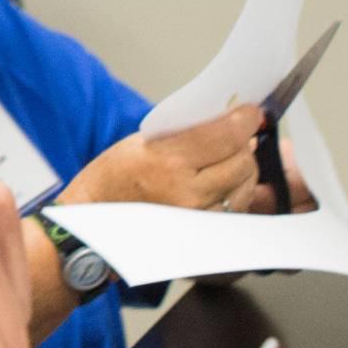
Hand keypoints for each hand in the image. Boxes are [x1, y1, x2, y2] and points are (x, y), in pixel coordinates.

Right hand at [65, 105, 263, 214]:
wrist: (96, 217)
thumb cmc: (116, 174)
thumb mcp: (146, 140)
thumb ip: (191, 130)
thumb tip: (236, 123)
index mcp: (169, 161)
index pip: (227, 135)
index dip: (246, 119)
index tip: (251, 113)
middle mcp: (187, 193)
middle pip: (242, 162)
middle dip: (244, 145)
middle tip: (235, 137)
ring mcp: (197, 219)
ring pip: (244, 186)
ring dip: (241, 170)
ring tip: (225, 161)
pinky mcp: (203, 235)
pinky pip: (236, 209)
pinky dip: (235, 192)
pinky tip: (221, 184)